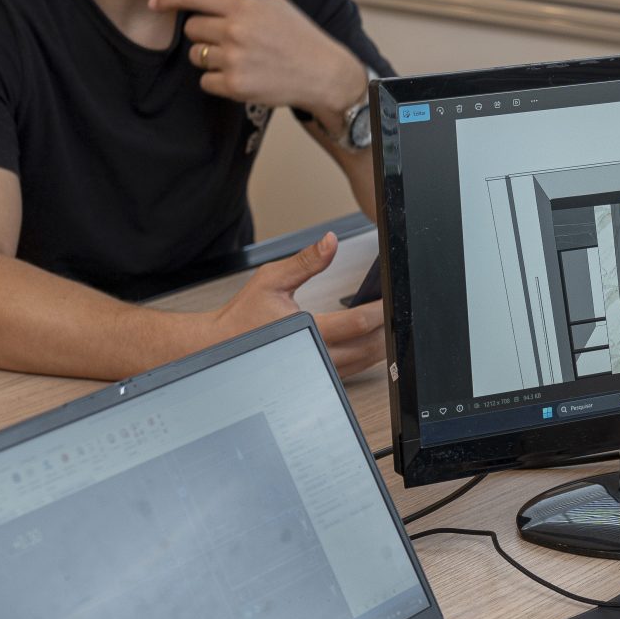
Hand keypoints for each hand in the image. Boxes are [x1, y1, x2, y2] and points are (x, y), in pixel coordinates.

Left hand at [154, 0, 364, 123]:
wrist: (323, 74)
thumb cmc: (299, 35)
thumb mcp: (277, 1)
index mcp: (243, 6)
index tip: (156, 2)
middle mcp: (235, 30)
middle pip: (192, 29)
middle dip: (205, 34)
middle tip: (233, 40)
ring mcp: (234, 59)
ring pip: (197, 56)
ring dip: (212, 59)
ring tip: (241, 59)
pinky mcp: (235, 85)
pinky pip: (205, 81)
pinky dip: (218, 81)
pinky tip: (243, 76)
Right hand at [212, 232, 384, 376]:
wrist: (219, 347)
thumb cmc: (242, 317)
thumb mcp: (271, 280)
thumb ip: (305, 262)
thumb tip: (329, 243)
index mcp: (309, 330)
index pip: (358, 323)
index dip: (381, 309)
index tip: (393, 297)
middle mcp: (317, 354)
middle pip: (369, 346)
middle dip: (388, 329)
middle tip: (400, 311)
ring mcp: (319, 369)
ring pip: (364, 362)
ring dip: (383, 345)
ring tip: (393, 324)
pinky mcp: (318, 375)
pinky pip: (352, 369)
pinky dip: (368, 356)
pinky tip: (375, 342)